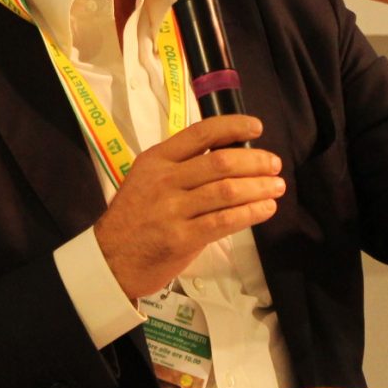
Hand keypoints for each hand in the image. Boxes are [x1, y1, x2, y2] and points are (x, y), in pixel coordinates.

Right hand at [92, 115, 282, 297]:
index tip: (257, 128)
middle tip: (274, 165)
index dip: (233, 127)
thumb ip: (180, 167)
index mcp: (157, 160)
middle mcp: (164, 180)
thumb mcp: (147, 180)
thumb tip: (230, 157)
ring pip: (227, 190)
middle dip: (255, 161)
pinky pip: (225, 220)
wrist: (110, 260)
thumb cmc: (134, 219)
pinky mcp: (182, 238)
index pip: (201, 133)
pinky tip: (265, 209)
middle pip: (221, 162)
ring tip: (276, 187)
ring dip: (259, 187)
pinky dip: (251, 213)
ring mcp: (173, 210)